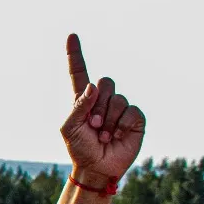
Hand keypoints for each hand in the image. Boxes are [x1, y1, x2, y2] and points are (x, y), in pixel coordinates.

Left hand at [60, 33, 145, 182]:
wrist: (97, 168)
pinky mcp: (134, 118)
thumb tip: (93, 85)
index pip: (80, 72)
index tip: (71, 36)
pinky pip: (130, 110)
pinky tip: (117, 136)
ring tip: (104, 135)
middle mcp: (102, 99)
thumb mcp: (69, 128)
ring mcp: (120, 107)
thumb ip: (78, 105)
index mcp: (83, 99)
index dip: (75, 54)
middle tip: (93, 126)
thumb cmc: (80, 148)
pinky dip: (121, 124)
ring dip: (108, 119)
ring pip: (117, 98)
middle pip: (105, 82)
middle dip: (98, 105)